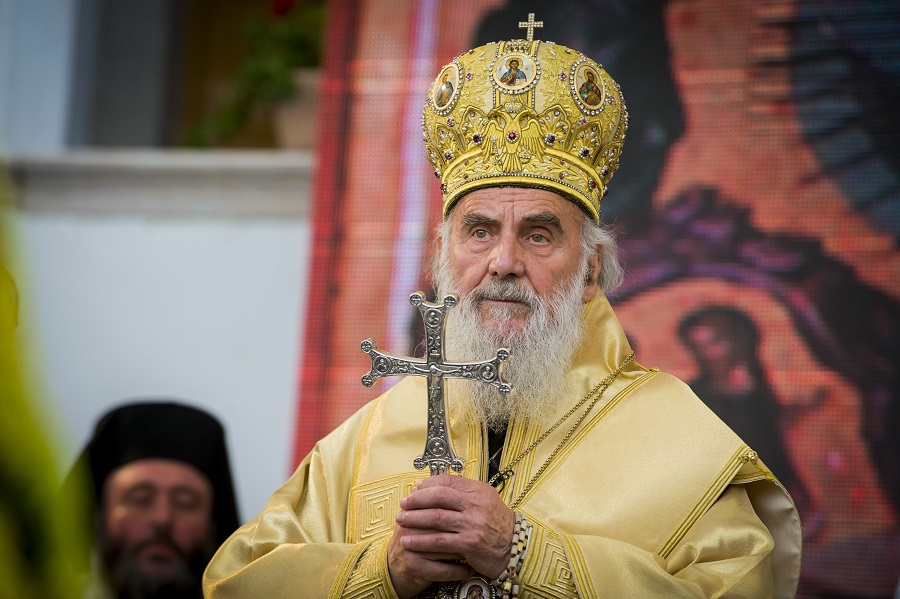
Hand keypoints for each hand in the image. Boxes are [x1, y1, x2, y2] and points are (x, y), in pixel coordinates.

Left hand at [387, 474, 513, 597]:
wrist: (515, 548)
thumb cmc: (498, 525)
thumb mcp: (486, 501)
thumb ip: (465, 493)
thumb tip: (438, 486)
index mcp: (479, 491)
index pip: (447, 481)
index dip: (427, 484)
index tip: (415, 489)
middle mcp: (476, 504)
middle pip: (439, 496)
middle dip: (417, 499)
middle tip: (404, 503)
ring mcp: (472, 523)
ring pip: (436, 517)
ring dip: (414, 519)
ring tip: (401, 520)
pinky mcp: (469, 543)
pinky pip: (439, 540)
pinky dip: (420, 541)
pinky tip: (408, 542)